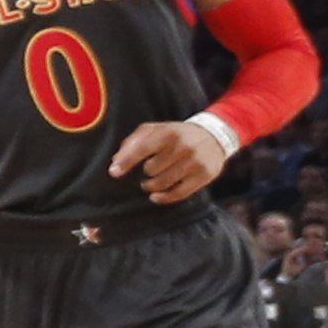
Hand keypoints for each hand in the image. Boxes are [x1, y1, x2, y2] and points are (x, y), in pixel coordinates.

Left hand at [107, 117, 233, 206]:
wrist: (213, 137)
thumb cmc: (176, 134)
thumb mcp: (156, 129)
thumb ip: (134, 141)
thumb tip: (117, 161)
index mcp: (168, 132)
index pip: (142, 148)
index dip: (126, 161)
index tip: (114, 172)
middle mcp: (183, 146)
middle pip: (151, 169)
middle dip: (145, 173)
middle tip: (148, 171)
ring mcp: (195, 162)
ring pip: (163, 183)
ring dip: (151, 186)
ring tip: (149, 184)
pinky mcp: (204, 175)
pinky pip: (179, 193)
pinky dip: (164, 198)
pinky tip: (155, 197)